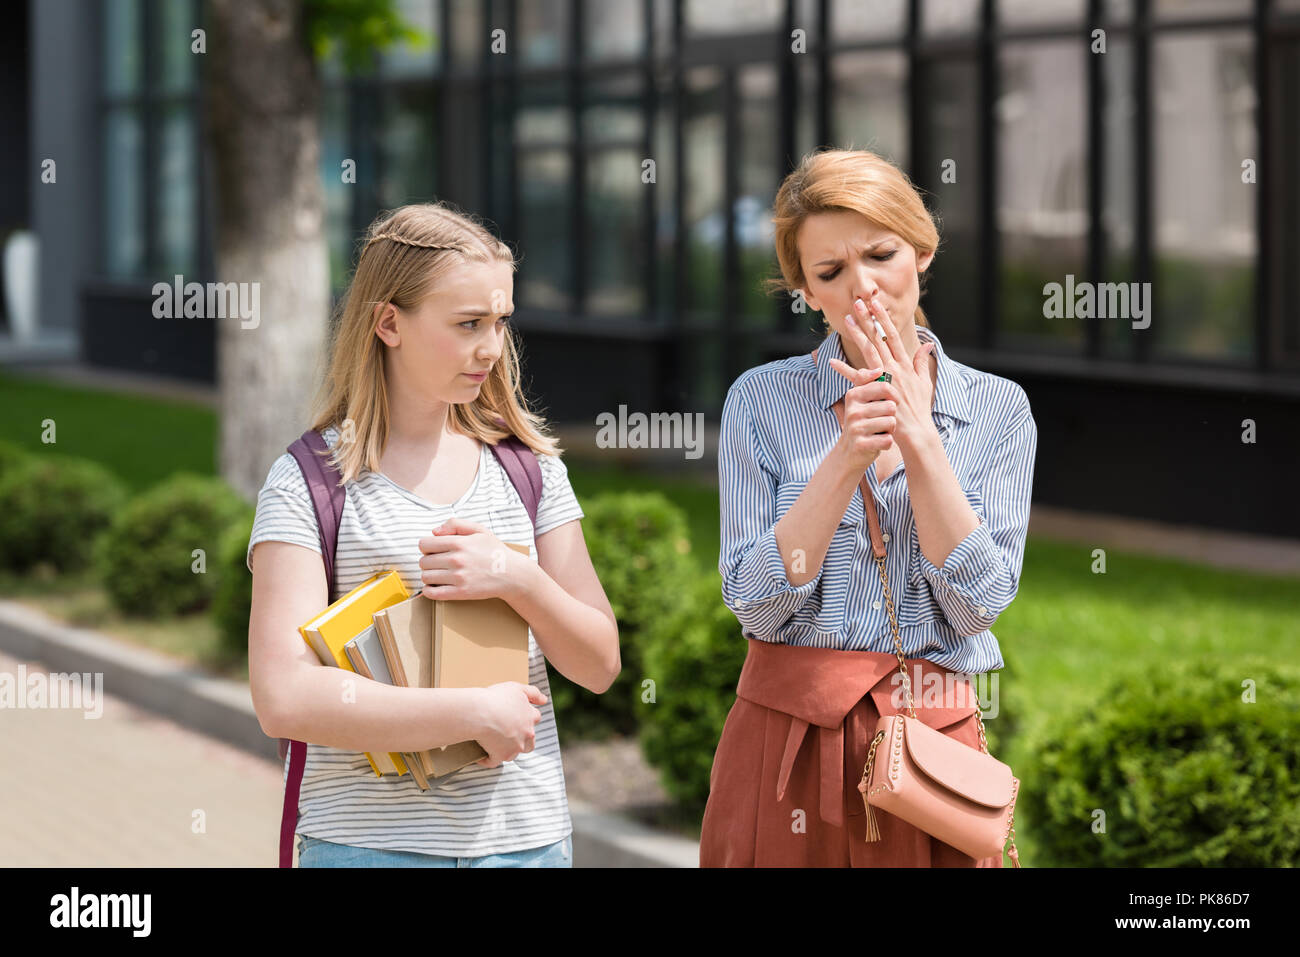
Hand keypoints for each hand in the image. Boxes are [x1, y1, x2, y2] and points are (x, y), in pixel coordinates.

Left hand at [417, 517, 522, 600]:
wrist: (512, 574)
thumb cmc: (494, 551)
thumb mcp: (479, 530)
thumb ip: (455, 524)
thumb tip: (434, 532)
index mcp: (459, 543)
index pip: (424, 544)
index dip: (427, 546)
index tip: (435, 550)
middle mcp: (457, 560)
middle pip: (423, 562)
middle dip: (428, 561)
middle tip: (439, 563)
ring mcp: (458, 578)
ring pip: (426, 577)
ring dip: (429, 576)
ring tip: (439, 574)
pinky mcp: (460, 593)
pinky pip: (432, 593)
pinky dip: (429, 590)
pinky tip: (436, 586)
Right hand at [473, 682, 546, 766]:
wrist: (480, 712)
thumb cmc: (496, 698)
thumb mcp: (517, 688)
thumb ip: (533, 693)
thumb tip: (544, 700)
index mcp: (531, 717)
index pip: (534, 718)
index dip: (525, 717)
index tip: (515, 716)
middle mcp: (527, 734)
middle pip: (529, 741)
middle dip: (522, 739)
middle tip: (507, 732)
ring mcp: (515, 747)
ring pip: (514, 752)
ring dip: (507, 749)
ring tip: (493, 742)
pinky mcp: (501, 756)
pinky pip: (493, 761)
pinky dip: (487, 759)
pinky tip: (480, 754)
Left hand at [832, 292, 936, 455]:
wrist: (916, 431)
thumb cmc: (920, 408)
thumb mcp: (924, 382)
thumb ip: (922, 362)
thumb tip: (927, 344)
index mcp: (905, 364)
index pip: (893, 335)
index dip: (883, 319)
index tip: (875, 304)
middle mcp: (895, 368)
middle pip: (879, 338)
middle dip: (868, 319)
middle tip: (857, 302)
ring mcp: (885, 379)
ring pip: (869, 351)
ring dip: (857, 334)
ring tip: (847, 320)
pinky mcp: (876, 392)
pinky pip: (857, 379)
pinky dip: (844, 369)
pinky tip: (832, 361)